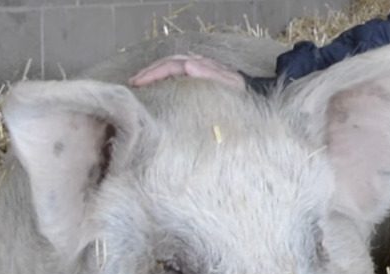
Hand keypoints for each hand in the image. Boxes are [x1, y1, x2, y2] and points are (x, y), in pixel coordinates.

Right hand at [128, 55, 244, 89]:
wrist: (256, 95)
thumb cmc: (242, 96)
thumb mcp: (229, 86)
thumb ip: (210, 74)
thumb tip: (188, 65)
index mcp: (202, 66)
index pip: (172, 65)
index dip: (154, 73)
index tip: (138, 83)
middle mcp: (200, 64)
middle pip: (169, 62)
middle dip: (149, 71)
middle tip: (133, 82)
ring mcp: (200, 68)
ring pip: (172, 64)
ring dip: (155, 71)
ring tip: (140, 81)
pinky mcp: (201, 75)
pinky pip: (178, 71)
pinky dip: (165, 74)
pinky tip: (158, 83)